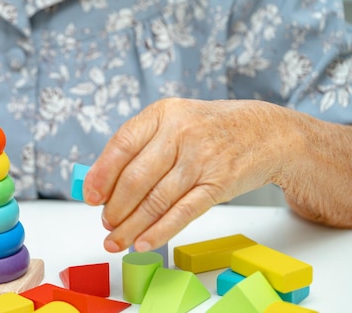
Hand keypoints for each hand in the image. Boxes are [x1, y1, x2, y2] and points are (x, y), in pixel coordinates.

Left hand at [83, 98, 289, 252]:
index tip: (90, 196)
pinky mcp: (220, 183)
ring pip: (157, 200)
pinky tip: (143, 242)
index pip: (122, 145)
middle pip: (136, 178)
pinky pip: (183, 213)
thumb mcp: (174, 122)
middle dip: (115, 207)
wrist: (265, 132)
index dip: (101, 174)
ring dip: (132, 225)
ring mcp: (202, 158)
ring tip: (116, 239)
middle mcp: (180, 132)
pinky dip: (159, 231)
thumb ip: (141, 146)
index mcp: (162, 113)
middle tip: (105, 223)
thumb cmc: (208, 129)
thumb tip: (103, 184)